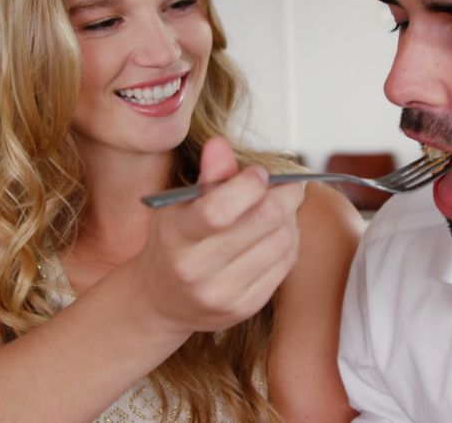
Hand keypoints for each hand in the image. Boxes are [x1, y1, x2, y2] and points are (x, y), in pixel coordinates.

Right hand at [135, 136, 304, 334]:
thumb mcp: (178, 206)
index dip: (249, 185)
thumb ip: (206, 176)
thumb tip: (220, 144)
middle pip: (262, 223)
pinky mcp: (245, 307)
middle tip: (290, 184)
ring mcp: (223, 294)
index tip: (259, 173)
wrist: (161, 300)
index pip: (220, 209)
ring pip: (281, 242)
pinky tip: (279, 231)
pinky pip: (285, 265)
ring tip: (282, 206)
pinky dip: (289, 241)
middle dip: (285, 195)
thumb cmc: (173, 243)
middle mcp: (197, 270)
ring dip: (290, 218)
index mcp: (177, 238)